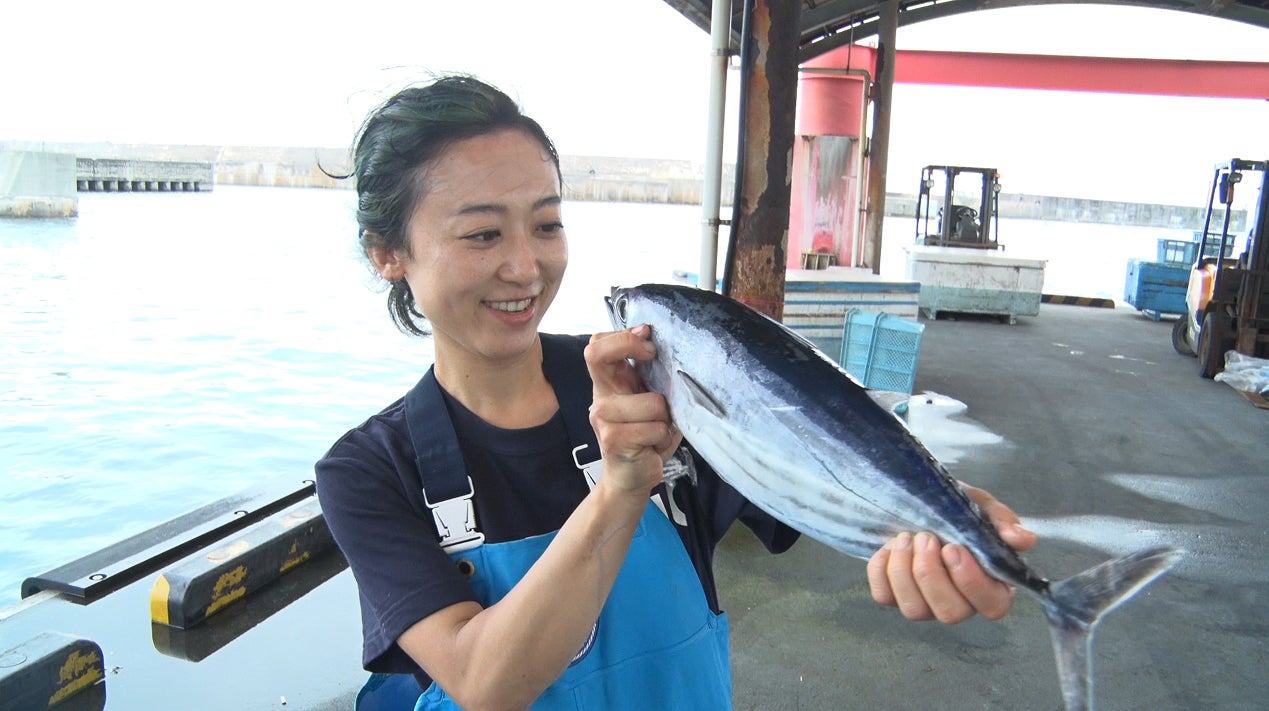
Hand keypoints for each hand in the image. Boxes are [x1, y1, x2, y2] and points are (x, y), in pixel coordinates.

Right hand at [584, 325, 681, 495]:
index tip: (649, 340)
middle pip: (597, 354)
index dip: (623, 336)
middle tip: (653, 356)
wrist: (631, 477)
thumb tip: (675, 353)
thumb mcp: (650, 400)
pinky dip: (663, 437)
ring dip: (665, 417)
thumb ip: (655, 377)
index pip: (597, 345)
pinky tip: (654, 446)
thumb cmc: (646, 436)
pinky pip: (654, 428)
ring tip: (658, 429)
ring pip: (651, 401)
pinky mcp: (612, 439)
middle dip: (631, 346)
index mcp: (610, 383)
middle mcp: (601, 396)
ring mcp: (603, 418)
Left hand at [866, 483, 1037, 623]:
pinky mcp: (894, 596)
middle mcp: (960, 602)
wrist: (916, 498)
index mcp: (991, 584)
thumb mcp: (980, 507)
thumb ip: (1001, 522)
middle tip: (926, 538)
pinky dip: (881, 570)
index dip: (972, 583)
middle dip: (932, 575)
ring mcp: (925, 603)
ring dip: (905, 572)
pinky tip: (887, 546)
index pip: (992, 606)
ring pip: (915, 610)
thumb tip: (1023, 539)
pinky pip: (884, 597)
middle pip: (951, 613)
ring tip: (906, 537)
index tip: (953, 548)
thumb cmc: (955, 508)